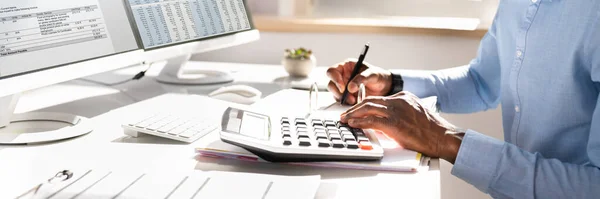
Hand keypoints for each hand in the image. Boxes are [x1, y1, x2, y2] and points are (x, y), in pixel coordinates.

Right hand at [326, 60, 392, 104]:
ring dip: (343, 99)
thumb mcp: (372, 74)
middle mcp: (342, 76)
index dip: (335, 79)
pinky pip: (341, 100)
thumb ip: (361, 79)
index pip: (332, 71)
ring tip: (354, 100)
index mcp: (346, 66)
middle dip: (338, 92)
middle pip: (331, 84)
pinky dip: (346, 103)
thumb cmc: (379, 76)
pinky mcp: (346, 96)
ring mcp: (343, 87)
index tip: (343, 88)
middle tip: (349, 97)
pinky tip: (355, 102)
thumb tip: (350, 88)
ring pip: (335, 94)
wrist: (385, 87)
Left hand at [340, 92, 463, 162]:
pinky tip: (352, 124)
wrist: (442, 136)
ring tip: (345, 119)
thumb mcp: (414, 115)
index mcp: (403, 97)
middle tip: (345, 114)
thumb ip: (400, 114)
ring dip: (353, 114)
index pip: (378, 99)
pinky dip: (359, 122)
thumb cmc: (431, 130)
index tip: (356, 110)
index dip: (364, 104)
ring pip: (367, 108)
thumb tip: (384, 123)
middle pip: (370, 100)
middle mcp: (398, 100)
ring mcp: (395, 110)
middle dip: (355, 107)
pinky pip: (371, 120)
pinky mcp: (394, 122)